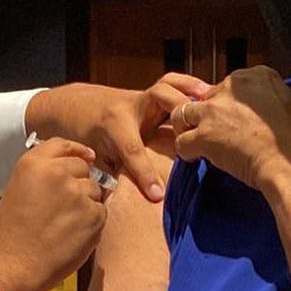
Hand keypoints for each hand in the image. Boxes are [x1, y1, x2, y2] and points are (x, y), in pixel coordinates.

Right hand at [0, 138, 106, 290]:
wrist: (17, 265)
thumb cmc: (15, 232)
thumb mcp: (19, 188)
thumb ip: (43, 171)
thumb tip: (73, 164)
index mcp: (34, 163)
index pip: (65, 146)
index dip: (77, 152)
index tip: (87, 157)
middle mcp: (58, 172)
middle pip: (84, 168)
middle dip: (79, 183)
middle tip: (63, 206)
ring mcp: (78, 193)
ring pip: (95, 190)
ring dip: (86, 203)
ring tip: (65, 223)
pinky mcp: (94, 215)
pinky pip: (101, 211)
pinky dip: (92, 222)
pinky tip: (72, 234)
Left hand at [26, 73, 210, 203]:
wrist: (77, 106)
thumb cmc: (84, 136)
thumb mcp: (91, 158)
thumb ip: (107, 178)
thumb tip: (121, 208)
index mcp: (113, 125)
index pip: (132, 150)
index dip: (146, 174)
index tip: (158, 195)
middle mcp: (130, 105)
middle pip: (159, 96)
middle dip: (179, 111)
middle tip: (196, 130)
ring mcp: (144, 96)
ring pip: (169, 83)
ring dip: (191, 90)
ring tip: (213, 101)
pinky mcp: (154, 95)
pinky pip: (176, 85)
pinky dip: (193, 87)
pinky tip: (212, 97)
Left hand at [172, 66, 290, 189]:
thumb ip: (275, 102)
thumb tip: (273, 113)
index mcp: (258, 74)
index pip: (230, 87)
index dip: (230, 107)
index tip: (237, 122)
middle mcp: (233, 86)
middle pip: (206, 98)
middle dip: (209, 117)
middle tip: (218, 137)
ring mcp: (216, 110)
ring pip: (183, 114)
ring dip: (189, 129)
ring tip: (199, 145)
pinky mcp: (205, 135)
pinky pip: (182, 142)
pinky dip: (186, 152)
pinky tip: (197, 160)